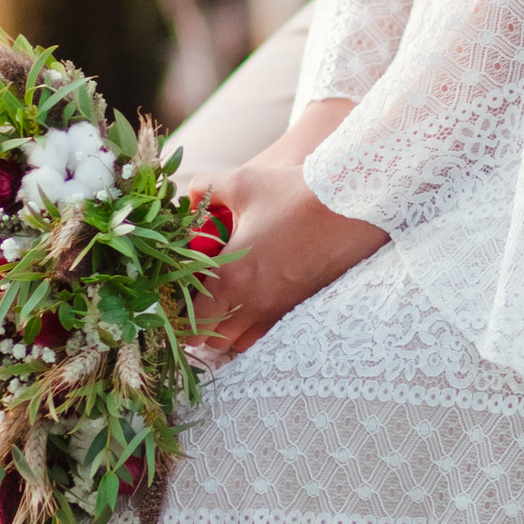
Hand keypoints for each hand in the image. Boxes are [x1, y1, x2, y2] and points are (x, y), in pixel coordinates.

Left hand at [189, 108, 385, 359]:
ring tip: (218, 299)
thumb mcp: (243, 181)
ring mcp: (280, 311)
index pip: (188, 323)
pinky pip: (264, 333)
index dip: (171, 317)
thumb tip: (187, 196)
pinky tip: (249, 295)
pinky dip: (249, 324)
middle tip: (189, 297)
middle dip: (195, 325)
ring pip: (238, 342)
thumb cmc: (297, 192)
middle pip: (210, 340)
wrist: (357, 204)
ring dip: (222, 328)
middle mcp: (253, 304)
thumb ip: (205, 188)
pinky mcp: (300, 309)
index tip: (167, 299)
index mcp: (231, 278)